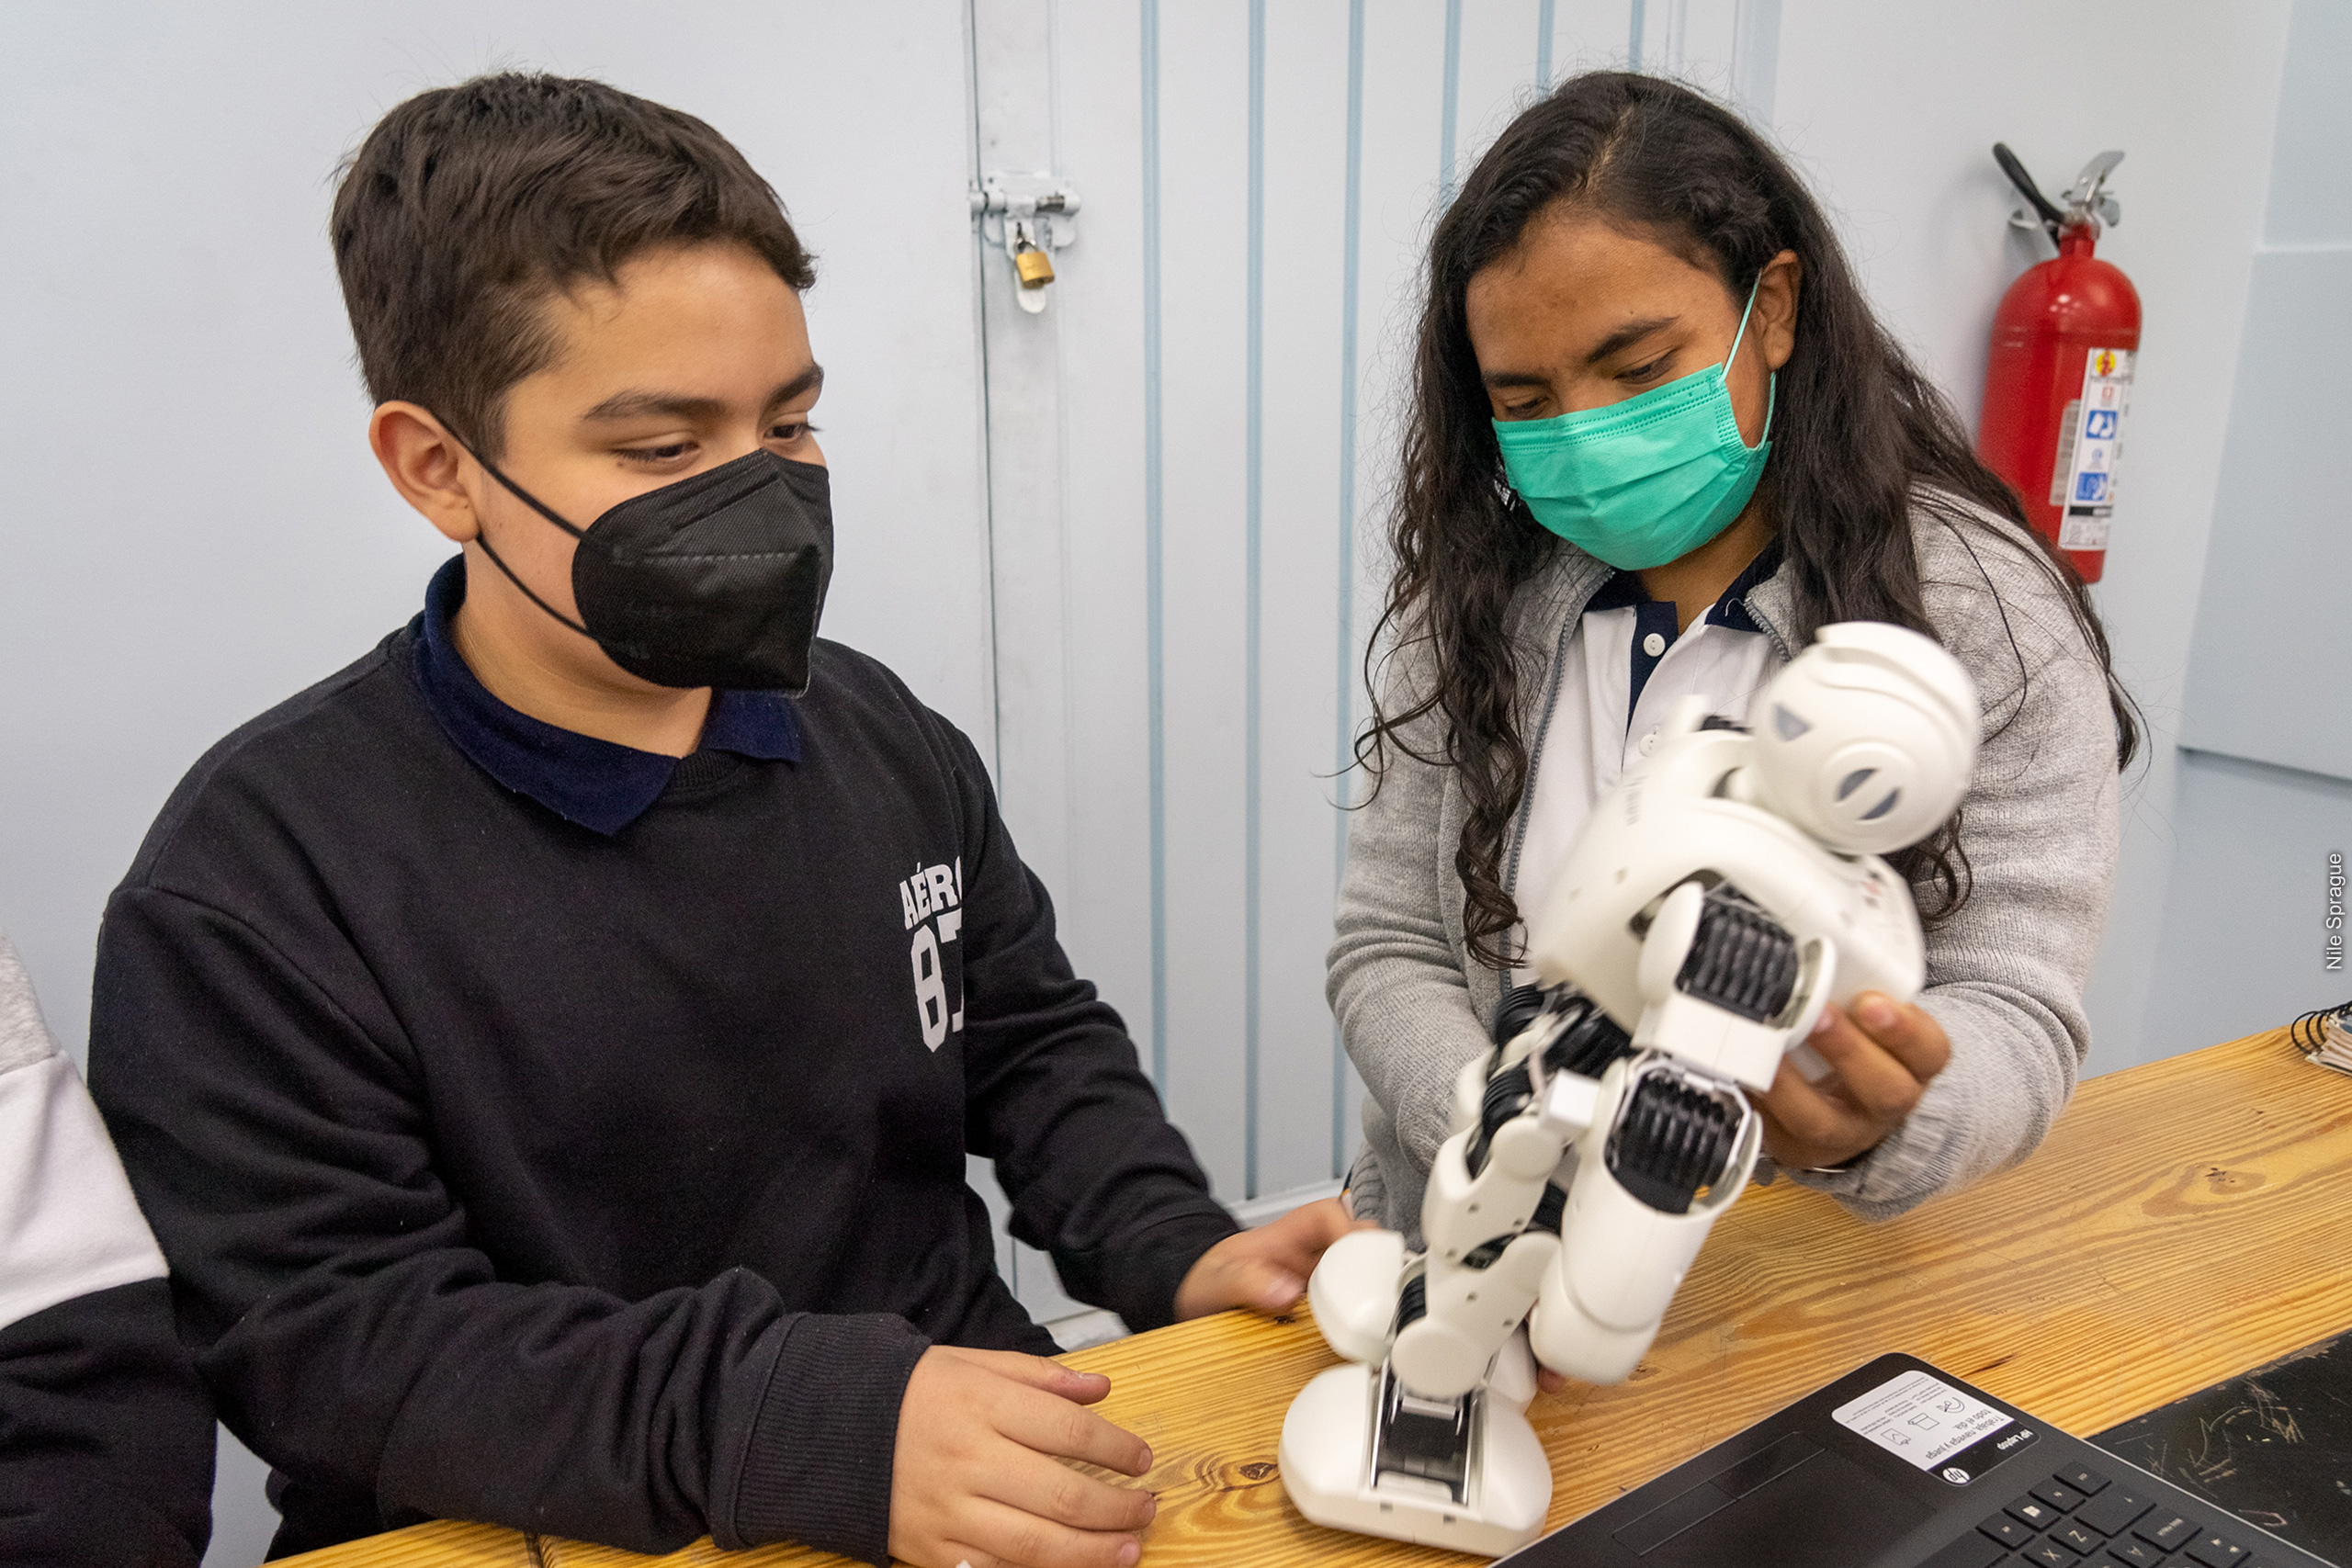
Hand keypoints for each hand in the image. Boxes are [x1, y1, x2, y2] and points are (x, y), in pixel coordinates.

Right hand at [887, 1346, 1155, 1567]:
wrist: (832, 1431)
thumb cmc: (912, 1394)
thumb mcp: (974, 1364)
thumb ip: (1042, 1377)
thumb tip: (1102, 1388)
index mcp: (982, 1405)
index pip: (1070, 1430)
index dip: (1116, 1448)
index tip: (1142, 1458)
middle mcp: (969, 1460)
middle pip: (1063, 1494)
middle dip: (1117, 1507)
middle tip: (1146, 1507)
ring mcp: (950, 1511)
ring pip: (1039, 1544)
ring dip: (1094, 1551)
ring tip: (1129, 1548)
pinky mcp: (933, 1549)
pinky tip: (1074, 1566)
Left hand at [1171, 1197, 1371, 1320]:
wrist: (1198, 1302)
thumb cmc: (1206, 1283)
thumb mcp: (1213, 1283)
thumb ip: (1243, 1283)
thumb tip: (1285, 1291)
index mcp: (1286, 1235)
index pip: (1328, 1216)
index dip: (1348, 1233)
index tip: (1357, 1261)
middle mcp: (1309, 1252)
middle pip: (1358, 1239)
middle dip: (1375, 1260)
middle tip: (1381, 1294)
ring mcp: (1318, 1277)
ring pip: (1363, 1266)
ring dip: (1375, 1285)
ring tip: (1379, 1314)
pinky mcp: (1321, 1303)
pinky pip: (1352, 1297)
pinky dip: (1362, 1310)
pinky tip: (1363, 1332)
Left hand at [1752, 992, 1949, 1170]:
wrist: (1843, 1107)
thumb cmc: (1856, 1046)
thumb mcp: (1870, 1017)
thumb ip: (1853, 992)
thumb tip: (1814, 962)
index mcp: (1914, 1067)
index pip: (1930, 1051)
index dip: (1902, 1029)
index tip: (1870, 1001)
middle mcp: (1883, 1107)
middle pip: (1886, 1092)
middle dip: (1848, 1049)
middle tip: (1815, 1014)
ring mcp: (1840, 1135)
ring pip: (1820, 1122)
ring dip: (1788, 1083)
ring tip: (1764, 1048)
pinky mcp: (1795, 1148)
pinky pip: (1772, 1133)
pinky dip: (1751, 1103)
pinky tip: (1737, 1075)